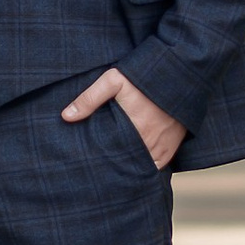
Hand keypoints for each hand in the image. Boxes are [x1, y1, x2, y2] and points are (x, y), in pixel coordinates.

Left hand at [60, 67, 184, 171]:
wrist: (178, 75)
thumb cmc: (143, 78)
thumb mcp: (114, 81)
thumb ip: (90, 98)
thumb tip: (66, 116)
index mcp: (134, 130)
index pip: (112, 157)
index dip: (101, 162)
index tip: (91, 162)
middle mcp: (150, 144)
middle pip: (127, 166)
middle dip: (114, 167)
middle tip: (99, 169)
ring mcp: (162, 148)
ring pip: (141, 169)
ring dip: (129, 168)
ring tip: (114, 167)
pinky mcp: (171, 149)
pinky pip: (156, 167)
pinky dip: (145, 167)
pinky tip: (133, 164)